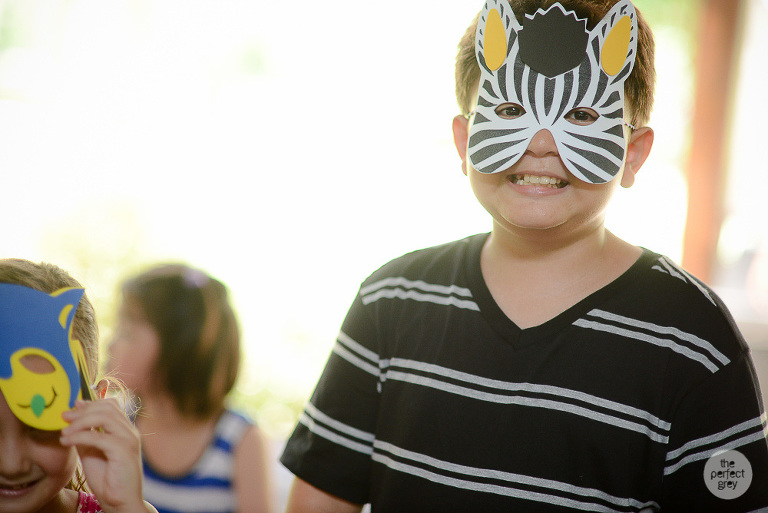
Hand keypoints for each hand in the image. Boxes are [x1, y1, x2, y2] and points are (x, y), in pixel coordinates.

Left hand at [61, 398, 150, 512]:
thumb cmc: (107, 479)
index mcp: (125, 430)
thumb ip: (86, 436)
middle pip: (108, 407)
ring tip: (64, 431)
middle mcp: (130, 431)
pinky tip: (66, 441)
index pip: (111, 405)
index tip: (72, 408)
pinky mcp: (124, 450)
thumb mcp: (92, 452)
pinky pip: (99, 437)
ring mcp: (129, 439)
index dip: (90, 403)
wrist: (119, 501)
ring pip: (105, 417)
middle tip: (64, 417)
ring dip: (80, 422)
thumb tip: (73, 420)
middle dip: (83, 410)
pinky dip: (79, 437)